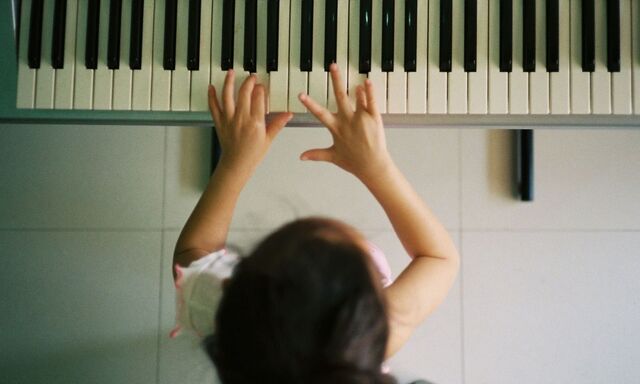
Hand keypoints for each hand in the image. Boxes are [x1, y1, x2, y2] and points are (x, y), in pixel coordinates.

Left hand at [208, 70, 292, 175]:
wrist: (237, 164)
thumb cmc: (252, 154)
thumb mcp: (268, 139)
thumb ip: (278, 124)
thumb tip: (288, 114)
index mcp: (255, 122)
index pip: (258, 98)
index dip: (260, 89)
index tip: (262, 86)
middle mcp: (241, 118)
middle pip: (244, 93)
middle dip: (248, 82)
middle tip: (252, 77)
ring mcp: (229, 119)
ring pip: (227, 96)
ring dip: (228, 82)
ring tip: (230, 72)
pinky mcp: (220, 122)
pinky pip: (214, 107)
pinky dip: (211, 96)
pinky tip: (211, 87)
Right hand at [298, 64, 392, 182]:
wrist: (373, 167)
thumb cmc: (354, 162)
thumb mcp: (333, 156)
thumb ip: (316, 154)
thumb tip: (301, 157)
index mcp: (336, 128)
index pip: (320, 113)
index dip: (309, 104)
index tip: (301, 94)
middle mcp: (348, 121)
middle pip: (340, 97)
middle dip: (336, 80)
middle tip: (333, 65)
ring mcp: (362, 119)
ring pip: (357, 98)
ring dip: (353, 85)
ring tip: (351, 73)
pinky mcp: (374, 119)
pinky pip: (371, 103)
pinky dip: (369, 92)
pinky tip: (367, 82)